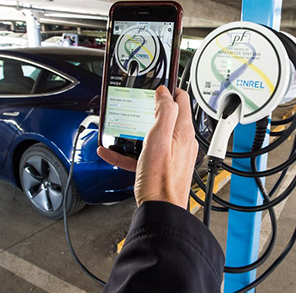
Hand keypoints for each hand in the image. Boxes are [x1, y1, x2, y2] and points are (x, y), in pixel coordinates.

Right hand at [97, 86, 197, 208]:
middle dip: (151, 108)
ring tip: (122, 128)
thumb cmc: (160, 181)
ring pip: (153, 135)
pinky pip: (144, 154)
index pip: (182, 100)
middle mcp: (181, 142)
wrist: (161, 211)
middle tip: (137, 102)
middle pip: (167, 116)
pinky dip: (130, 151)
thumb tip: (165, 93)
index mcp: (183, 131)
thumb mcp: (159, 140)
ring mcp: (172, 155)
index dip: (169, 88)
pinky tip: (112, 152)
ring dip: (137, 130)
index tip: (156, 84)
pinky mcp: (162, 167)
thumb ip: (164, 112)